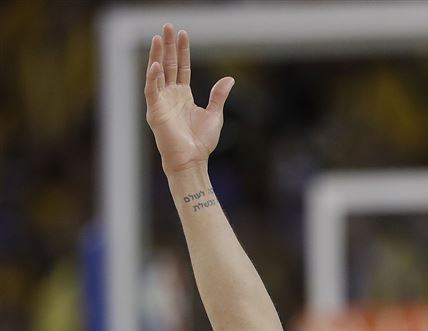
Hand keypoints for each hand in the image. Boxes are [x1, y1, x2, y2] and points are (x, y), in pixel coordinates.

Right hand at [143, 24, 233, 174]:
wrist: (193, 160)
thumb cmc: (201, 141)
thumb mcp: (215, 114)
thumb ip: (219, 95)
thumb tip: (229, 79)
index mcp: (182, 95)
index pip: (180, 67)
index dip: (182, 51)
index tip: (183, 34)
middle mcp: (169, 95)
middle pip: (168, 65)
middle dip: (168, 46)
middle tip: (168, 26)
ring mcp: (160, 102)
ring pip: (157, 73)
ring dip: (158, 55)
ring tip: (160, 37)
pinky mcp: (154, 111)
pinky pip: (151, 90)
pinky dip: (153, 77)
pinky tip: (156, 64)